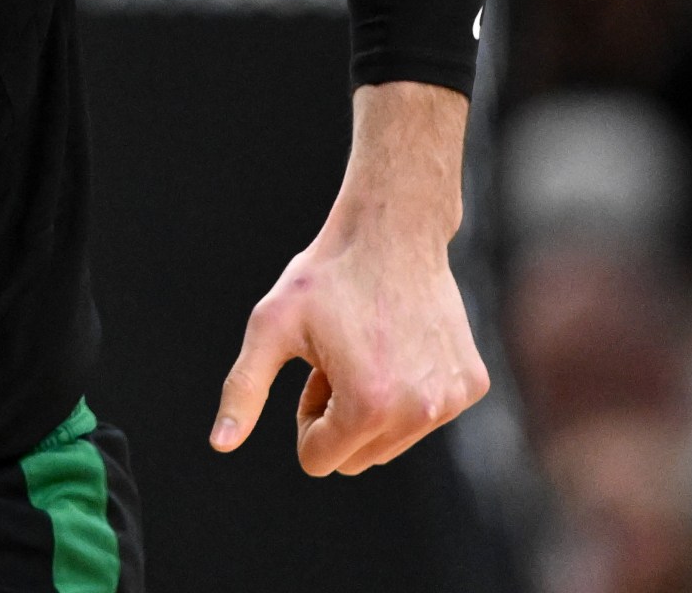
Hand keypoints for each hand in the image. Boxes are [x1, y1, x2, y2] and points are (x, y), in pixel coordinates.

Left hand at [209, 223, 488, 475]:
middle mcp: (418, 413)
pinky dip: (407, 394)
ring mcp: (451, 400)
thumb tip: (220, 443)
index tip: (313, 372)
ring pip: (392, 443)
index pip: (319, 460)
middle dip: (338, 419)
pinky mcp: (471, 385)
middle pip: (357, 459)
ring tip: (363, 352)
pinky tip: (396, 345)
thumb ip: (243, 389)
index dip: (306, 417)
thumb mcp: (271, 327)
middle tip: (334, 362)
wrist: (392, 230)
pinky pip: (426, 416)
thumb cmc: (324, 277)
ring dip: (370, 409)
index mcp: (368, 406)